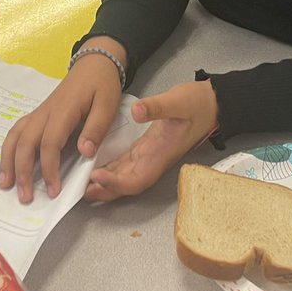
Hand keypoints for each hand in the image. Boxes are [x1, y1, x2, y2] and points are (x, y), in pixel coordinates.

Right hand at [0, 42, 124, 202]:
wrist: (93, 65)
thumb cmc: (101, 86)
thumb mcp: (107, 105)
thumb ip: (96, 128)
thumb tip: (84, 152)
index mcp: (63, 111)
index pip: (49, 143)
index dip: (49, 168)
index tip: (54, 190)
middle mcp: (45, 113)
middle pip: (25, 142)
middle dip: (22, 171)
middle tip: (25, 197)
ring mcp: (38, 113)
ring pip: (15, 136)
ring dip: (8, 161)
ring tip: (5, 185)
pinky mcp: (38, 115)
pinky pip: (17, 132)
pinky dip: (9, 149)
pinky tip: (8, 165)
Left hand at [84, 80, 218, 202]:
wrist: (212, 104)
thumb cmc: (198, 103)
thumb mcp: (178, 100)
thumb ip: (158, 106)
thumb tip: (138, 112)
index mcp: (161, 153)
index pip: (137, 178)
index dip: (116, 183)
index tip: (96, 176)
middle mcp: (155, 160)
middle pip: (128, 184)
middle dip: (105, 190)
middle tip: (79, 190)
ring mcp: (151, 156)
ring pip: (126, 177)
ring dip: (105, 183)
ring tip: (82, 184)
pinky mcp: (148, 148)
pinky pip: (126, 164)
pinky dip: (111, 169)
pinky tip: (96, 168)